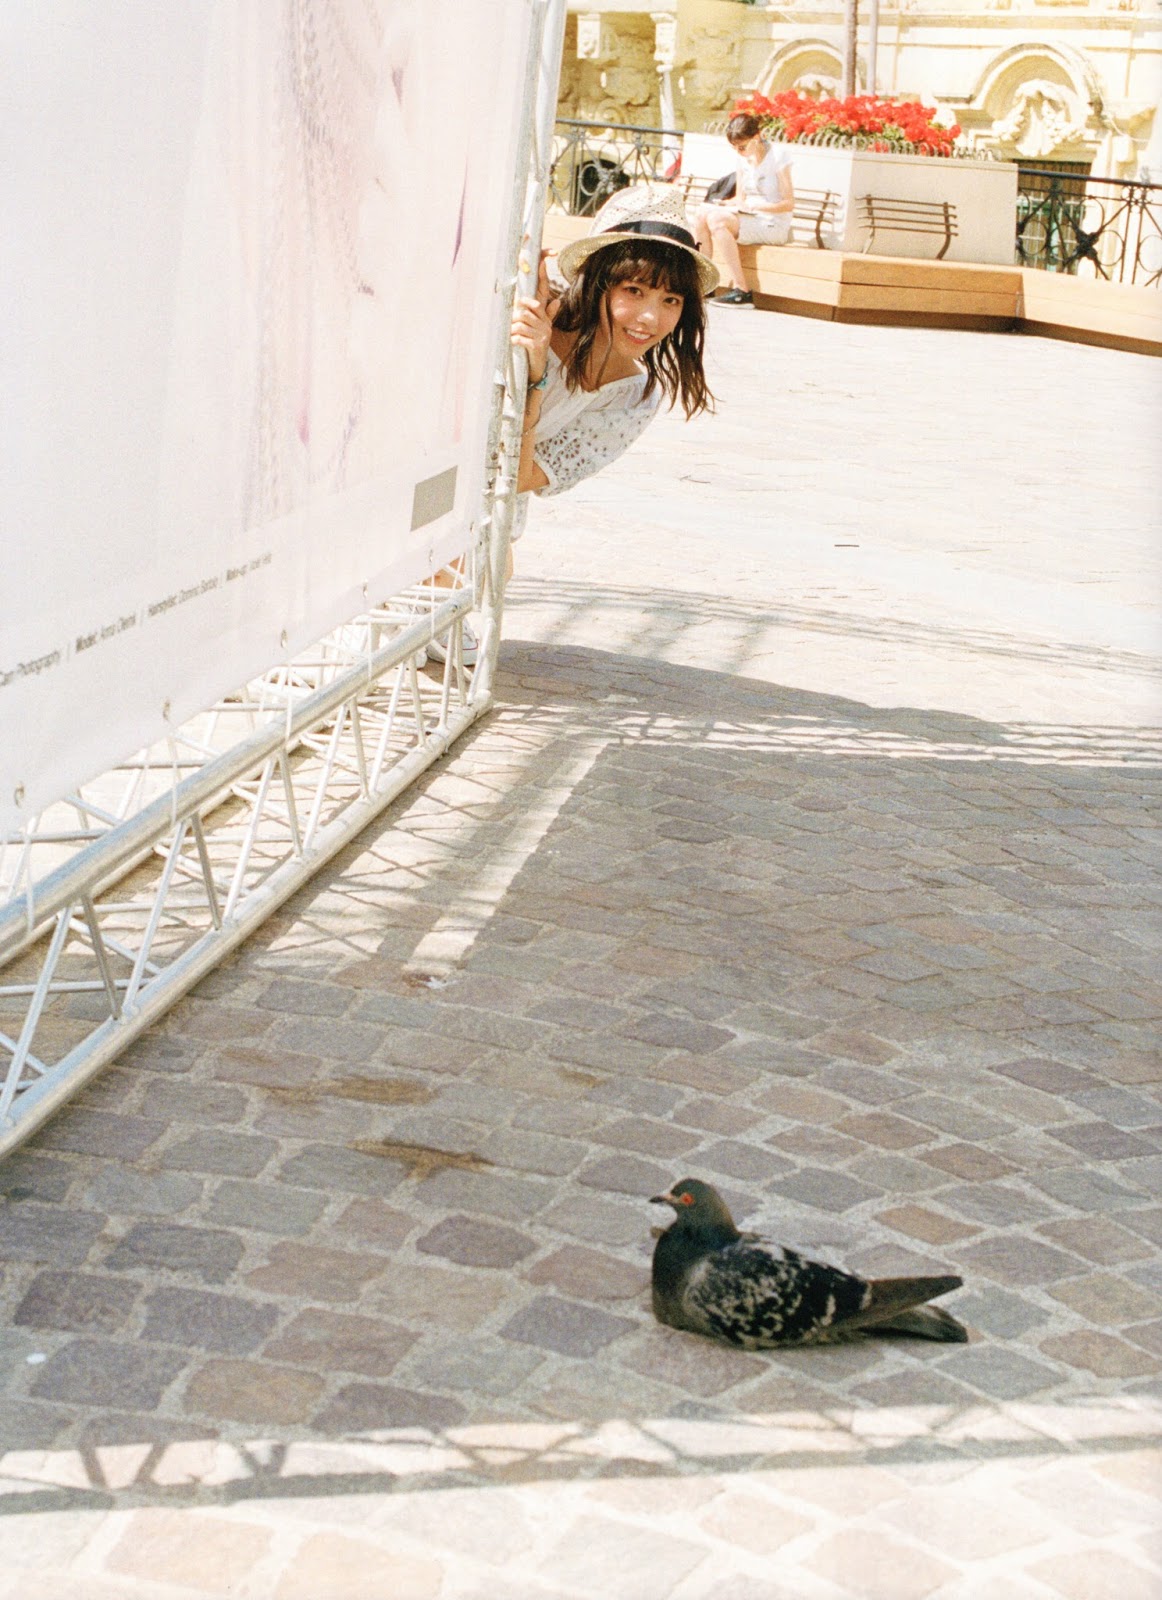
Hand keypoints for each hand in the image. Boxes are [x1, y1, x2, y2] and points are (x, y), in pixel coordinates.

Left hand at [511, 251, 559, 386]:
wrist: (538, 368)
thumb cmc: (535, 345)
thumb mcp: (542, 329)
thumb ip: (547, 314)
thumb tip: (557, 301)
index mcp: (544, 317)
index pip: (542, 293)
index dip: (543, 277)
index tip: (543, 260)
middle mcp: (545, 324)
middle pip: (525, 309)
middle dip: (515, 316)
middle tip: (510, 323)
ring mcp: (542, 335)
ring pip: (521, 323)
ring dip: (512, 329)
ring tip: (510, 334)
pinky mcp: (537, 347)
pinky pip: (521, 337)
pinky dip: (514, 340)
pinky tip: (513, 343)